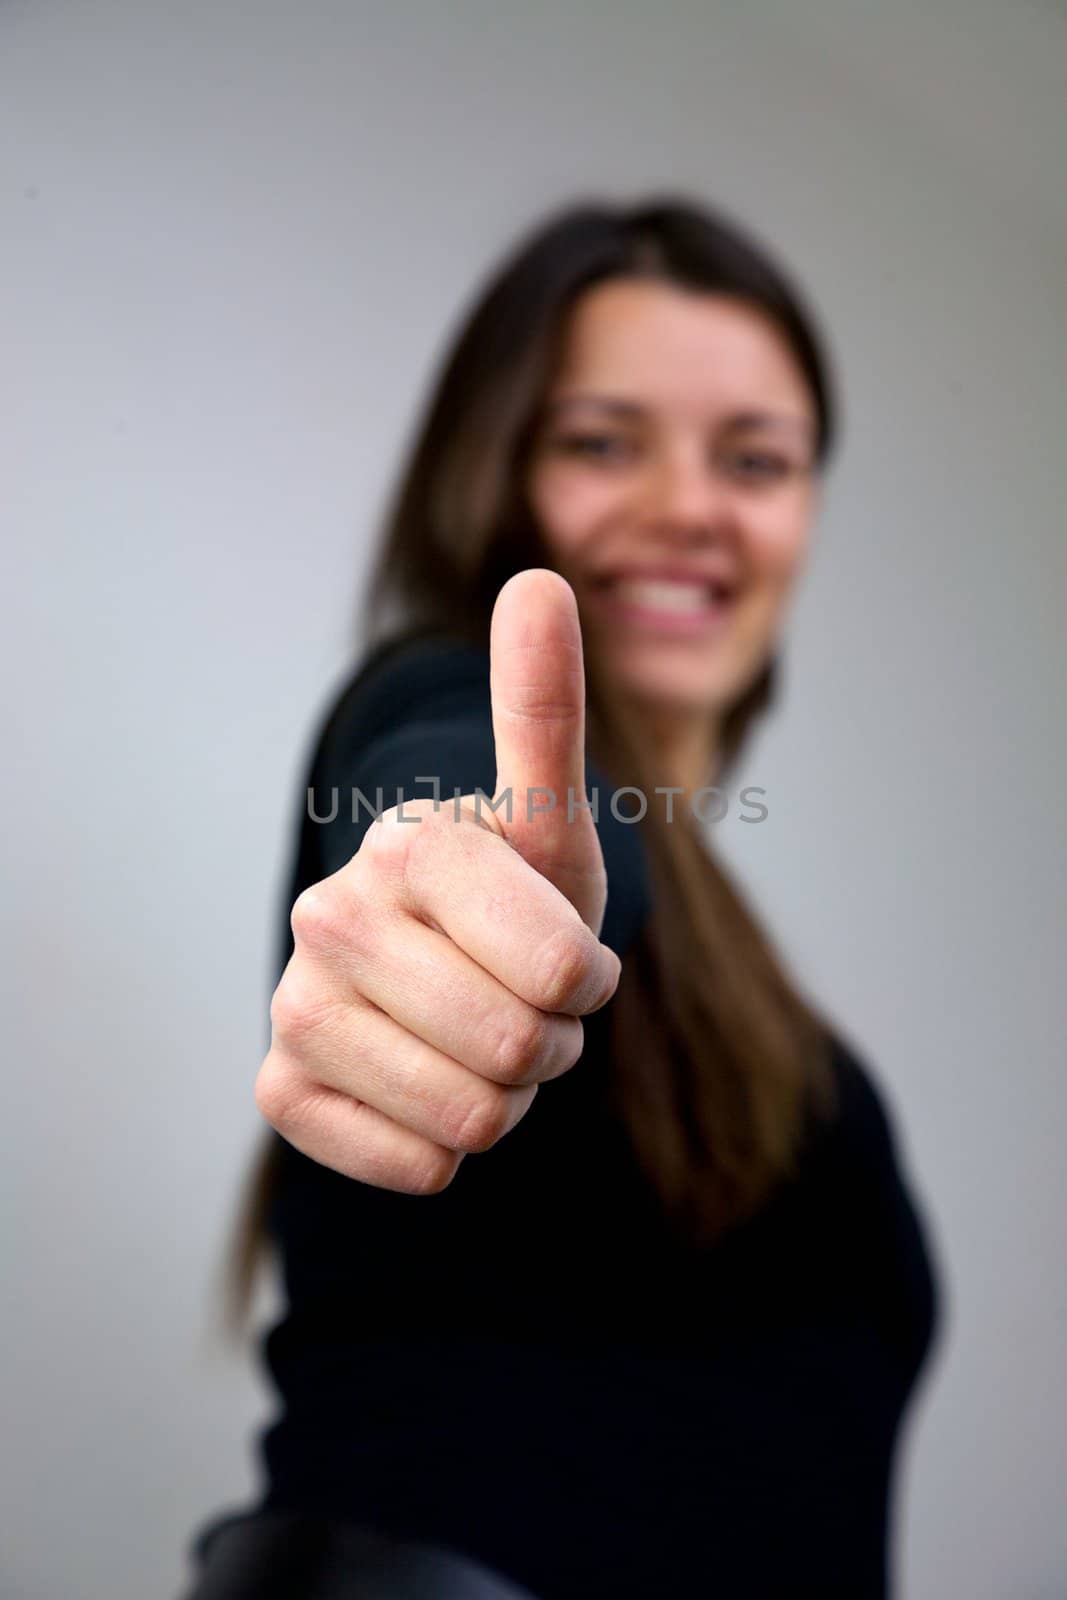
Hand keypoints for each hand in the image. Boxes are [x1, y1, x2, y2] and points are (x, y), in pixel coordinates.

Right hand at [255, 568, 620, 1191]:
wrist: (438, 962)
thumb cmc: (514, 894)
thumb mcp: (551, 819)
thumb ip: (546, 708)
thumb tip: (539, 578)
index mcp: (411, 845)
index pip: (565, 971)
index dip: (590, 982)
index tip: (566, 955)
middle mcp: (332, 916)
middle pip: (520, 1052)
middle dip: (552, 1044)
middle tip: (526, 1005)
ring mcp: (295, 1003)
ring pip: (471, 1120)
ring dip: (506, 1098)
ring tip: (480, 1041)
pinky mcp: (279, 1087)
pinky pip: (413, 1166)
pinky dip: (447, 1148)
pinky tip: (426, 1087)